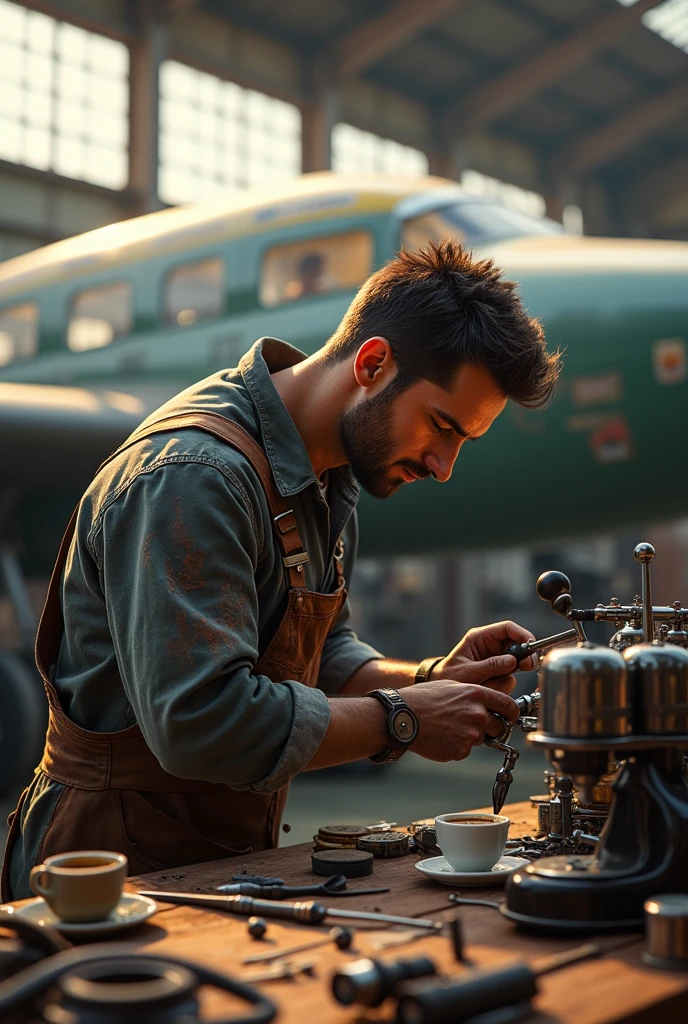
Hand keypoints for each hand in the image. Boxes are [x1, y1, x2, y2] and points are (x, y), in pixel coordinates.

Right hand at [403, 680, 518, 761]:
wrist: (403, 717)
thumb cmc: (423, 699)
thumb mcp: (451, 686)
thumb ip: (474, 695)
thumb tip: (487, 703)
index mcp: (477, 694)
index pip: (509, 706)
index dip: (511, 713)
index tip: (510, 716)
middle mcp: (478, 713)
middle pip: (499, 726)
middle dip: (489, 727)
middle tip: (469, 724)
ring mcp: (471, 733)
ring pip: (481, 739)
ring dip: (470, 737)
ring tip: (448, 728)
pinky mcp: (462, 750)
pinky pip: (466, 750)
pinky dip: (457, 746)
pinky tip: (443, 737)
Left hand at [430, 620, 535, 694]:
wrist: (443, 691)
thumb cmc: (449, 676)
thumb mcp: (468, 671)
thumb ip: (490, 666)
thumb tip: (512, 661)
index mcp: (480, 638)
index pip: (507, 628)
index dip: (522, 634)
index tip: (531, 644)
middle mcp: (490, 647)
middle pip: (516, 645)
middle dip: (524, 656)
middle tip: (528, 665)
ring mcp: (495, 660)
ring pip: (515, 664)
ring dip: (507, 676)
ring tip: (490, 684)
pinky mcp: (498, 673)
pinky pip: (509, 678)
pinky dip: (502, 686)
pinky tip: (489, 688)